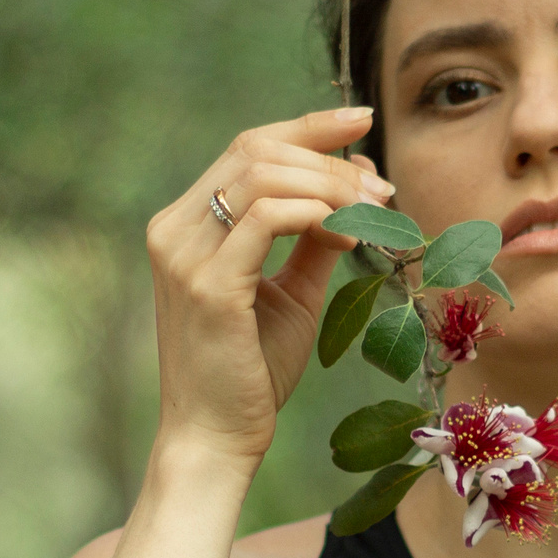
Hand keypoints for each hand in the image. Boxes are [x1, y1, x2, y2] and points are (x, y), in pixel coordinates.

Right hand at [146, 106, 388, 466]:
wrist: (216, 438)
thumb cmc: (251, 372)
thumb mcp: (292, 293)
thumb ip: (316, 240)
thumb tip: (356, 190)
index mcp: (187, 225)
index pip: (247, 148)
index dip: (308, 126)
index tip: (361, 119)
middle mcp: (174, 229)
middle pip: (255, 148)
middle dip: (329, 155)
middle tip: (383, 186)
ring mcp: (184, 254)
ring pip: (263, 173)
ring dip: (332, 184)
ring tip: (377, 212)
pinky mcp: (207, 284)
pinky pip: (268, 217)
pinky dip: (319, 213)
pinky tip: (353, 233)